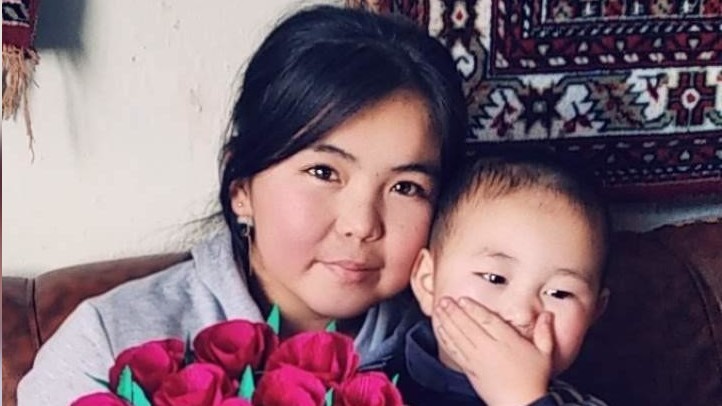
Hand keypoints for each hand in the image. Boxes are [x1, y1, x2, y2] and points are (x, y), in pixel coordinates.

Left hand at [433, 297, 553, 405]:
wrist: (521, 404)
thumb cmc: (533, 380)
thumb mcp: (545, 354)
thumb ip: (544, 332)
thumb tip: (547, 314)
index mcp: (507, 341)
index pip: (487, 320)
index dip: (473, 308)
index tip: (463, 299)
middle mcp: (490, 348)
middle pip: (468, 325)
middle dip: (454, 311)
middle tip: (445, 299)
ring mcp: (478, 359)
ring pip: (458, 336)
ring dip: (447, 321)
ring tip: (439, 309)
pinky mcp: (470, 370)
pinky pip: (454, 351)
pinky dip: (445, 339)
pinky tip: (440, 330)